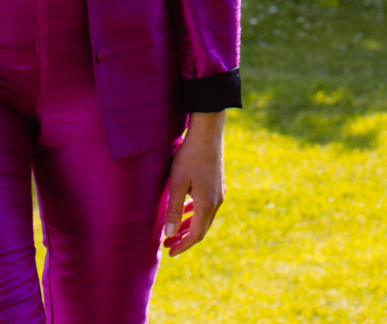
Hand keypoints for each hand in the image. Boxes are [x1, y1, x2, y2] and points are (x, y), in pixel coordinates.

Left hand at [163, 110, 224, 256]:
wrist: (207, 133)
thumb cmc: (189, 157)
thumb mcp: (177, 184)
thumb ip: (174, 210)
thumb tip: (169, 234)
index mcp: (207, 204)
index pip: (196, 234)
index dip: (183, 245)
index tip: (169, 252)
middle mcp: (217, 201)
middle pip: (202, 228)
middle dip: (184, 238)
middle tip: (167, 244)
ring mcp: (219, 192)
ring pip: (204, 217)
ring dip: (190, 226)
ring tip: (174, 232)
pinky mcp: (217, 184)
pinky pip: (207, 206)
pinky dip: (195, 213)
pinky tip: (186, 210)